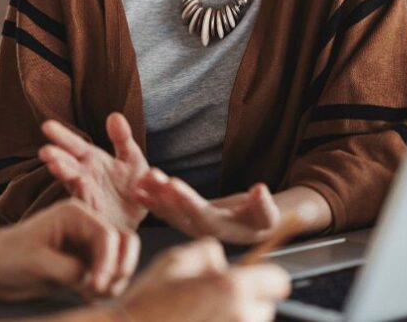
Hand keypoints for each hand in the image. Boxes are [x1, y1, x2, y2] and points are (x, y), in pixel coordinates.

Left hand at [0, 199, 138, 299]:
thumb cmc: (7, 257)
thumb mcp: (38, 263)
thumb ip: (70, 270)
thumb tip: (95, 281)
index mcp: (74, 214)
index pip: (108, 236)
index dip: (108, 263)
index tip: (96, 287)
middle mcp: (86, 226)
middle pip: (124, 242)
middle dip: (120, 268)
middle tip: (103, 291)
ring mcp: (87, 245)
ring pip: (120, 260)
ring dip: (114, 280)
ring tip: (91, 295)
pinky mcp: (84, 264)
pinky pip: (108, 275)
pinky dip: (105, 287)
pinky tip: (86, 296)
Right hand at [40, 113, 148, 230]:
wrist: (141, 217)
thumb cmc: (132, 185)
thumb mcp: (132, 158)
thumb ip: (122, 138)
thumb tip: (114, 115)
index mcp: (92, 160)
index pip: (74, 145)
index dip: (62, 136)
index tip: (47, 126)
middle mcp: (84, 176)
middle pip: (67, 164)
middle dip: (56, 158)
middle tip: (45, 151)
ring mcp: (87, 195)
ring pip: (73, 184)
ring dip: (64, 176)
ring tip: (54, 166)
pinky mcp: (95, 214)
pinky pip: (88, 205)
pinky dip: (82, 198)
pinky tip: (78, 188)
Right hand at [117, 239, 290, 321]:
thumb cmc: (146, 306)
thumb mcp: (174, 261)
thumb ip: (208, 253)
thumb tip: (222, 262)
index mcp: (232, 290)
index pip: (278, 281)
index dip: (264, 277)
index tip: (250, 278)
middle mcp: (242, 320)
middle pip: (266, 309)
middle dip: (248, 302)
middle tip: (214, 301)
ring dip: (237, 320)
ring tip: (202, 318)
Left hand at [134, 169, 280, 243]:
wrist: (253, 227)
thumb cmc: (261, 219)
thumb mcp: (268, 214)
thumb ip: (264, 204)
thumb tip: (260, 190)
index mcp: (220, 230)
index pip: (200, 214)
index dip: (186, 200)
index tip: (173, 184)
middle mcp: (201, 231)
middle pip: (179, 213)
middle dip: (164, 194)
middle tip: (152, 176)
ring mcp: (190, 226)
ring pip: (168, 211)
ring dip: (154, 195)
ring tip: (141, 179)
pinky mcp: (184, 219)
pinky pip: (165, 211)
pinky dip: (152, 200)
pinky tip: (138, 189)